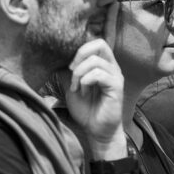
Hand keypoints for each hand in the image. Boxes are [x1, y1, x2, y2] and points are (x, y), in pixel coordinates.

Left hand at [62, 38, 125, 155]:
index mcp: (103, 64)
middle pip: (100, 44)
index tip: (69, 67)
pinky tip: (83, 92)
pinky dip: (86, 81)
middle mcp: (112, 67)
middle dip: (80, 55)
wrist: (96, 130)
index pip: (96, 42)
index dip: (80, 50)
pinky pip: (99, 74)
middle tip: (72, 71)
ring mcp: (116, 76)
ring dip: (80, 74)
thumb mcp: (71, 86)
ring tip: (76, 88)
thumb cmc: (86, 109)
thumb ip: (68, 71)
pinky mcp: (117, 87)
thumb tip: (56, 57)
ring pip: (95, 61)